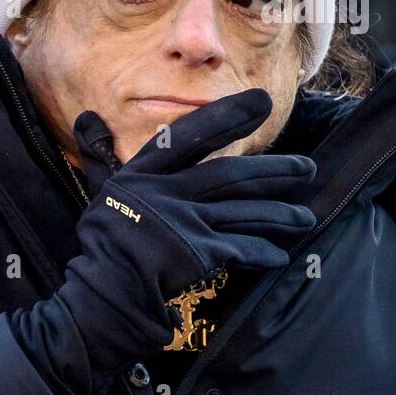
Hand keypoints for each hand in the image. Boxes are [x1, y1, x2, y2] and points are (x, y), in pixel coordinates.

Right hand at [56, 89, 317, 390]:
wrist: (102, 292)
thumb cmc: (102, 240)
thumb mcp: (97, 189)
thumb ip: (98, 153)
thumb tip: (87, 117)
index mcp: (145, 171)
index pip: (192, 135)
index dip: (228, 115)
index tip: (263, 102)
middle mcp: (168, 192)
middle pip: (232, 174)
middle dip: (275, 171)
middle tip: (308, 168)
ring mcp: (184, 223)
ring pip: (243, 211)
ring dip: (279, 214)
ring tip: (305, 217)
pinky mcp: (196, 254)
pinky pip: (239, 248)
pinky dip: (261, 251)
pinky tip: (280, 255)